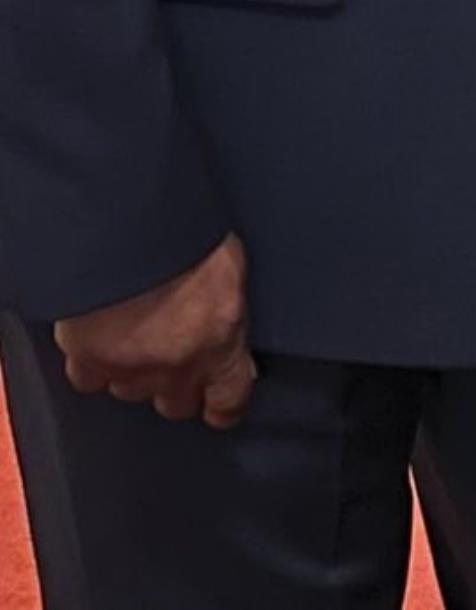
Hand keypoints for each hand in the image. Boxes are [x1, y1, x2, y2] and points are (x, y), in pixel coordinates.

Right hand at [54, 233, 255, 428]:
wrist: (131, 227)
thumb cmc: (187, 237)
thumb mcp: (229, 268)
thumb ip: (227, 308)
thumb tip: (225, 323)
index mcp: (220, 344)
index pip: (229, 399)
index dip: (223, 404)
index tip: (219, 403)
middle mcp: (176, 368)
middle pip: (176, 402)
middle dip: (177, 383)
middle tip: (174, 352)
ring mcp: (130, 369)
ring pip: (132, 391)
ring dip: (136, 371)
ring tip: (136, 332)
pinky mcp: (89, 360)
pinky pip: (90, 378)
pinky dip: (93, 362)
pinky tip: (100, 336)